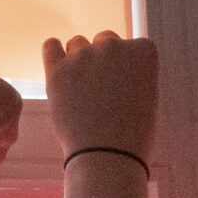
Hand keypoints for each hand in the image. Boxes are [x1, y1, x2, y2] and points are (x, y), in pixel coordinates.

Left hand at [42, 32, 158, 163]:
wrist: (107, 156)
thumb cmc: (132, 134)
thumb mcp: (147, 96)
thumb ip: (132, 72)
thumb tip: (113, 66)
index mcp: (143, 50)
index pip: (132, 45)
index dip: (126, 67)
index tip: (124, 85)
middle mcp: (114, 46)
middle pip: (104, 40)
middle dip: (103, 60)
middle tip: (101, 89)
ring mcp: (84, 56)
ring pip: (77, 44)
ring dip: (79, 59)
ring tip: (81, 89)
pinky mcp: (57, 70)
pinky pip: (50, 46)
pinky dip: (54, 53)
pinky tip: (59, 68)